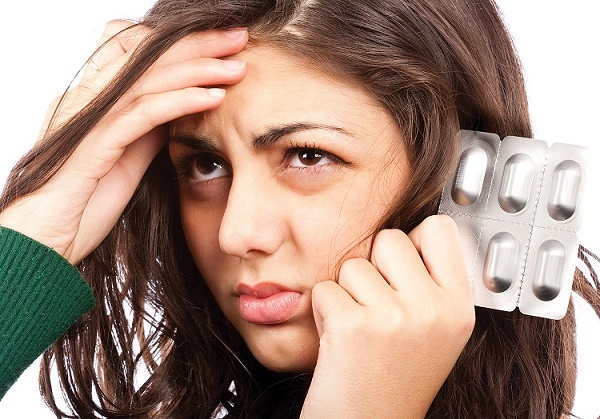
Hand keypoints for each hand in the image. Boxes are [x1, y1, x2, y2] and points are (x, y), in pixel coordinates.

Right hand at [0, 22, 247, 263]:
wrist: (44, 240)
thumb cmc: (84, 203)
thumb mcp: (126, 156)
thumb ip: (147, 126)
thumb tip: (179, 106)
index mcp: (95, 98)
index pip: (139, 51)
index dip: (182, 43)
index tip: (223, 44)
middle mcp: (88, 98)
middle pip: (147, 54)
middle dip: (197, 43)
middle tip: (238, 37)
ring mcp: (89, 119)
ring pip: (148, 78)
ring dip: (197, 68)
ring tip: (236, 66)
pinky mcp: (94, 145)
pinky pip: (143, 113)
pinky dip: (181, 102)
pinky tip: (214, 97)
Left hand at [301, 215, 474, 417]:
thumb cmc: (395, 380)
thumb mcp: (436, 332)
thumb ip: (432, 284)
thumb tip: (415, 233)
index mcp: (458, 308)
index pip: (439, 229)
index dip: (415, 241)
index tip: (405, 265)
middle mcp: (432, 311)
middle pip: (390, 238)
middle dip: (376, 266)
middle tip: (377, 307)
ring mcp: (394, 317)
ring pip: (354, 264)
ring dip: (348, 291)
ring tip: (360, 328)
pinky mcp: (353, 325)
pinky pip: (326, 288)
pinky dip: (325, 310)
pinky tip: (340, 340)